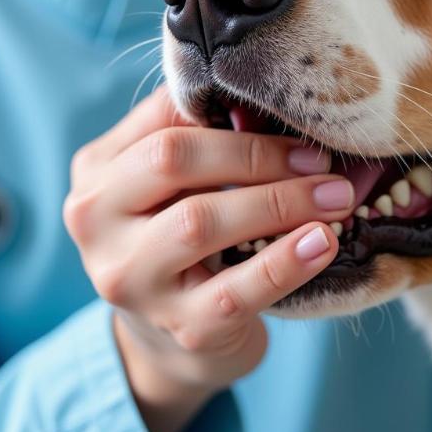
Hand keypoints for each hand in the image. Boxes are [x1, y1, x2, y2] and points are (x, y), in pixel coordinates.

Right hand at [63, 86, 351, 431]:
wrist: (173, 334)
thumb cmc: (180, 234)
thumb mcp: (170, 183)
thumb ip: (196, 134)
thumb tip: (260, 97)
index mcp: (97, 172)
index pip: (161, 122)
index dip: (228, 112)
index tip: (291, 118)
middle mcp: (95, 222)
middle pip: (172, 161)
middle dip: (255, 154)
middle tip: (321, 158)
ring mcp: (131, 280)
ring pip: (201, 223)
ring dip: (279, 201)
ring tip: (336, 196)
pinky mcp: (179, 327)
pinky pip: (236, 291)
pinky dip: (286, 262)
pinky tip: (324, 242)